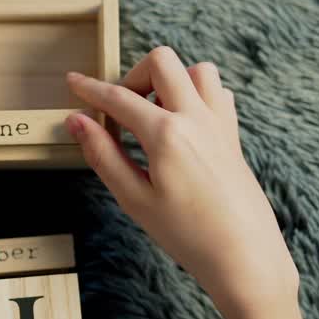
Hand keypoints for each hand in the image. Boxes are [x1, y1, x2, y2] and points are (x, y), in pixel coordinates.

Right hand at [64, 48, 297, 318]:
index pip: (119, 98)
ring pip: (196, 69)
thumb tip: (77, 122)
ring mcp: (220, 123)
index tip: (73, 81)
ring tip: (154, 115)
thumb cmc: (187, 235)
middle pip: (162, 62)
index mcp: (167, 134)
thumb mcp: (135, 200)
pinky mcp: (233, 135)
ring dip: (170, 81)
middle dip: (134, 76)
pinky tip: (183, 124)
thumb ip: (103, 156)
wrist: (245, 256)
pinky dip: (197, 95)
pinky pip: (218, 93)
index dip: (90, 88)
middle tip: (122, 111)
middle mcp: (196, 118)